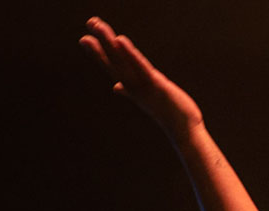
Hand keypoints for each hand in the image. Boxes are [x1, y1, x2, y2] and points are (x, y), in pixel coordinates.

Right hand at [79, 17, 202, 140]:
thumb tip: (117, 87)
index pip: (112, 66)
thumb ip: (130, 91)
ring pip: (122, 60)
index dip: (98, 53)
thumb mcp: (148, 98)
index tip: (84, 39)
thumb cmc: (169, 113)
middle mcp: (133, 85)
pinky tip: (120, 40)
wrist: (184, 131)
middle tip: (90, 21)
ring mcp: (142, 86)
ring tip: (98, 25)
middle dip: (101, 41)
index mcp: (132, 86)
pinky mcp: (156, 85)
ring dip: (109, 42)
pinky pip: (140, 67)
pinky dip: (129, 54)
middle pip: (114, 60)